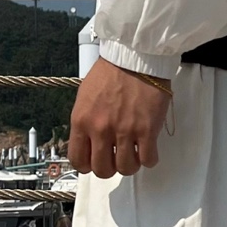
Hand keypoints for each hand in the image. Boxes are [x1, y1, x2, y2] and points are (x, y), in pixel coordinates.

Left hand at [68, 58, 170, 177]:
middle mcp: (100, 129)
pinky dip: (149, 159)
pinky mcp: (147, 130)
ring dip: (130, 165)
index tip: (94, 163)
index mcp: (82, 120)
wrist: (135, 57)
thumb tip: (88, 140)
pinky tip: (148, 150)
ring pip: (126, 168)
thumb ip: (85, 121)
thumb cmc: (111, 71)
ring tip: (134, 154)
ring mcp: (124, 131)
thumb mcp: (85, 96)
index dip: (87, 166)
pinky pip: (148, 159)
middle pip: (102, 169)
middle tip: (116, 159)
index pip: (78, 160)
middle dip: (110, 168)